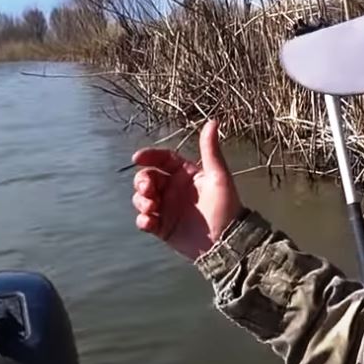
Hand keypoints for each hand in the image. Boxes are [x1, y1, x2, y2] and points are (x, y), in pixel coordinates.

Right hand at [131, 120, 241, 258]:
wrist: (226, 242)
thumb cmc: (226, 207)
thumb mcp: (219, 177)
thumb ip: (210, 150)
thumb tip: (213, 121)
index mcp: (186, 174)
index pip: (163, 159)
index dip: (149, 156)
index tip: (138, 158)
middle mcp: (174, 189)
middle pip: (148, 177)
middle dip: (142, 181)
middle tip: (148, 190)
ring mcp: (167, 208)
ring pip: (142, 198)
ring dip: (141, 200)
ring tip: (151, 206)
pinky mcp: (162, 227)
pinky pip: (144, 220)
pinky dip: (143, 219)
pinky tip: (150, 222)